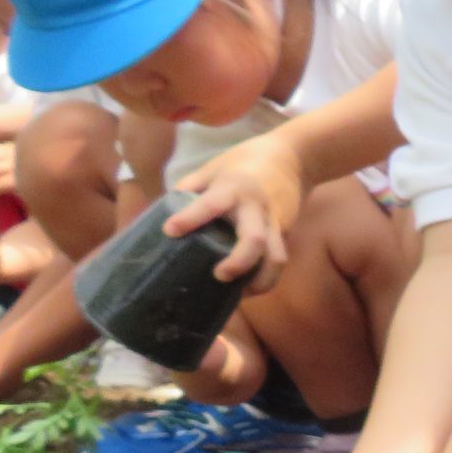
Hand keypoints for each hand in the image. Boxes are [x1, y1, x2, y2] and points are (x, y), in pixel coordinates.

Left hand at [170, 135, 305, 289]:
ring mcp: (275, 222)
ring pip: (276, 257)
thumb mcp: (212, 168)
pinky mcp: (285, 233)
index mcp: (232, 188)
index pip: (211, 204)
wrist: (292, 158)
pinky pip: (278, 258)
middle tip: (219, 276)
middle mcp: (256, 207)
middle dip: (239, 262)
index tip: (170, 231)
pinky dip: (266, 277)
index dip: (190, 218)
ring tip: (241, 293)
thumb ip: (189, 188)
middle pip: (253, 240)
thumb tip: (159, 214)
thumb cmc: (242, 163)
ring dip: (261, 280)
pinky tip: (250, 288)